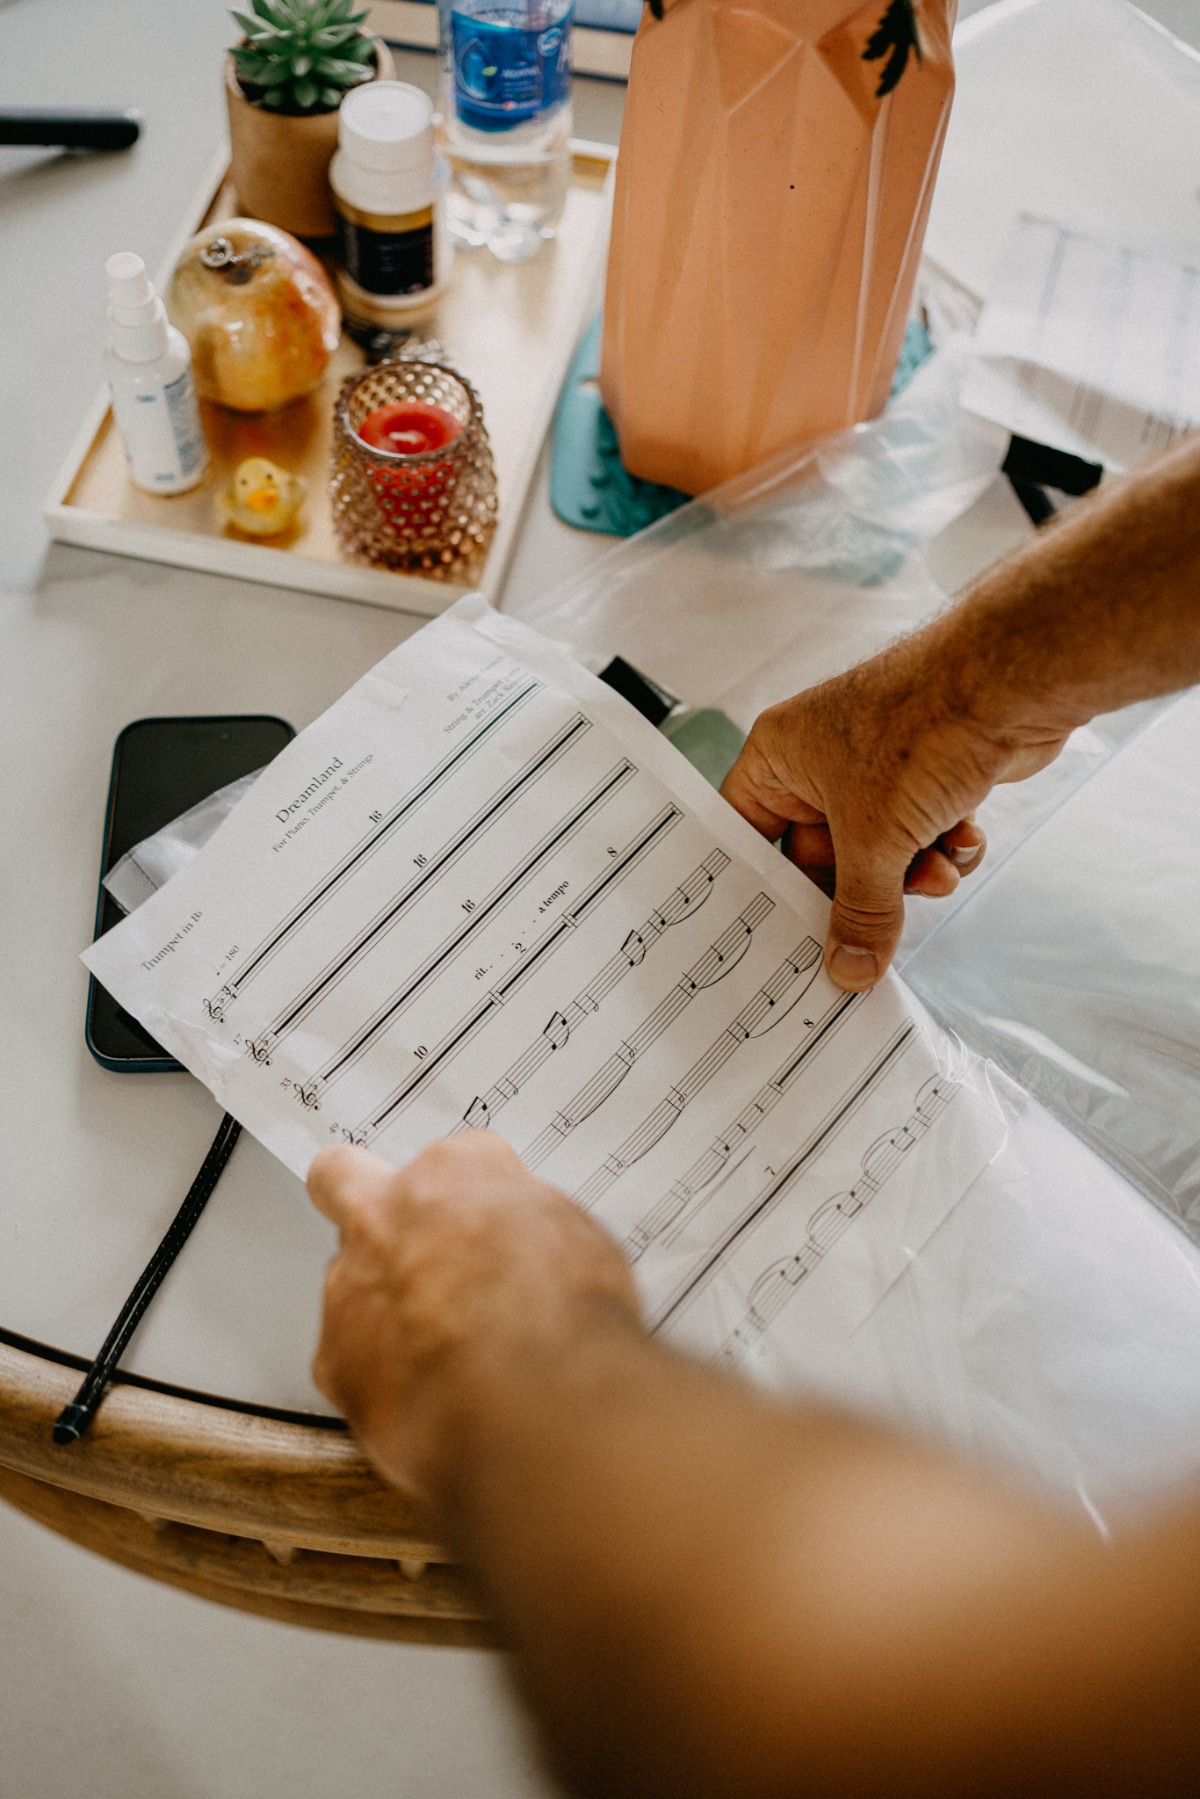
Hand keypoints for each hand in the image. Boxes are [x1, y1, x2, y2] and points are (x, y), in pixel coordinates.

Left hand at [308, 1134, 640, 1503]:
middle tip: (397, 1237)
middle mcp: (388, 1216)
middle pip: (341, 1177)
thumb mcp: (576, 1239)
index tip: (485, 1223)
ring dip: (379, 1308)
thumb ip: (526, 1228)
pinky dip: (377, 1377)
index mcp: (455, 1170)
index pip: (450, 1161)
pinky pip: (346, 1360)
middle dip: (354, 1195)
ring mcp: (350, 1286)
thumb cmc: (565, 1316)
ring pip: (345, 1282)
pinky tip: (422, 1397)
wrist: (530, 1399)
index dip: (470, 1197)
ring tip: (439, 1353)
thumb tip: (523, 1247)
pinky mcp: (334, 1358)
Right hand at [721, 639, 1067, 989]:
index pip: (750, 835)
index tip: (783, 935)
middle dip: (862, 888)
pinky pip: (922, 836)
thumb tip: (849, 968)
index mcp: (780, 755)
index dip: (766, 887)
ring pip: (880, 853)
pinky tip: (962, 838)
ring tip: (936, 871)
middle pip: (823, 855)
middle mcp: (821, 758)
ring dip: (912, 875)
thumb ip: (860, 912)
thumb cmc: (923, 721)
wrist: (1012, 684)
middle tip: (876, 923)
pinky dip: (944, 848)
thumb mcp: (874, 839)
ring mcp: (876, 767)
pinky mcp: (926, 775)